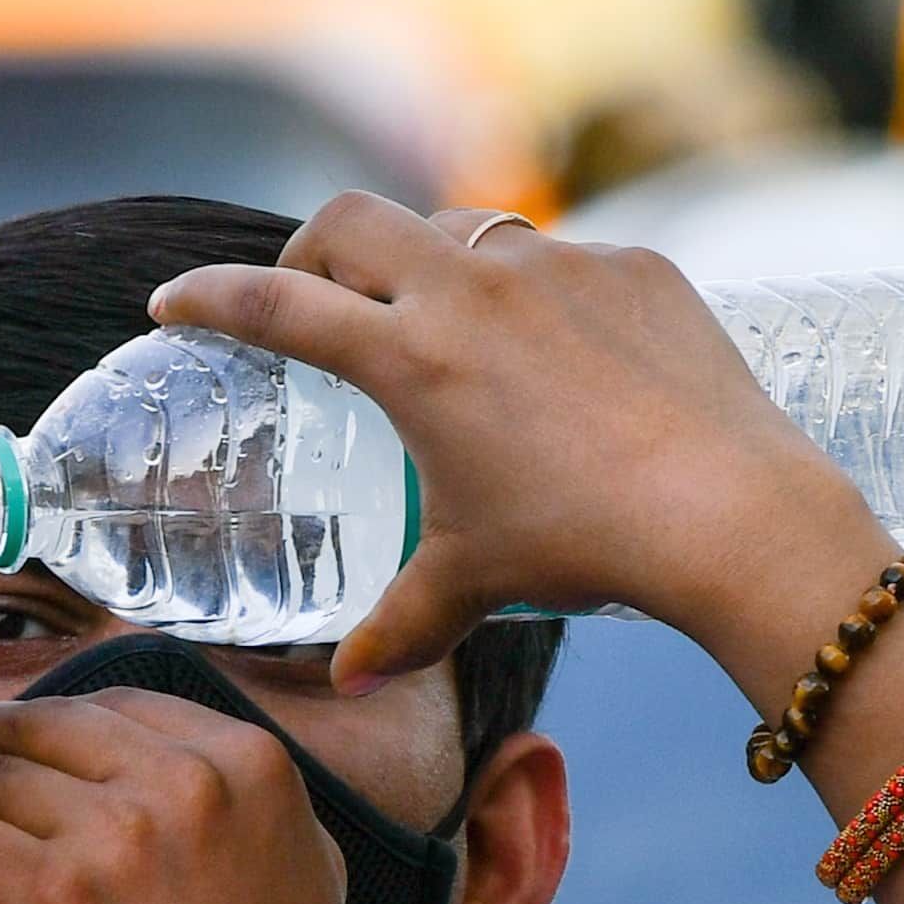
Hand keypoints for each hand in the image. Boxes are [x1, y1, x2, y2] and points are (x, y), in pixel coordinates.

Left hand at [0, 686, 360, 903]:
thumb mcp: (305, 859)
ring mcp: (113, 837)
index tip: (19, 753)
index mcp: (246, 761)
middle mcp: (183, 782)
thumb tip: (176, 747)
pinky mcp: (48, 896)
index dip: (54, 727)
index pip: (113, 703)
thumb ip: (243, 791)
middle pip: (38, 727)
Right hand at [150, 193, 893, 692]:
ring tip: (444, 327)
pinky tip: (566, 363)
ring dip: (431, 262)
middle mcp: (473, 287)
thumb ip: (403, 624)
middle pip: (353, 221)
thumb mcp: (477, 583)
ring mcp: (558, 266)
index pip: (277, 305)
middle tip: (311, 293)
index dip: (210, 298)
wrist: (731, 512)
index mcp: (409, 356)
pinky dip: (539, 299)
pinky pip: (565, 264)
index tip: (172, 302)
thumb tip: (350, 682)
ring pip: (463, 228)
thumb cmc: (587, 547)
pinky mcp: (635, 268)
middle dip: (313, 249)